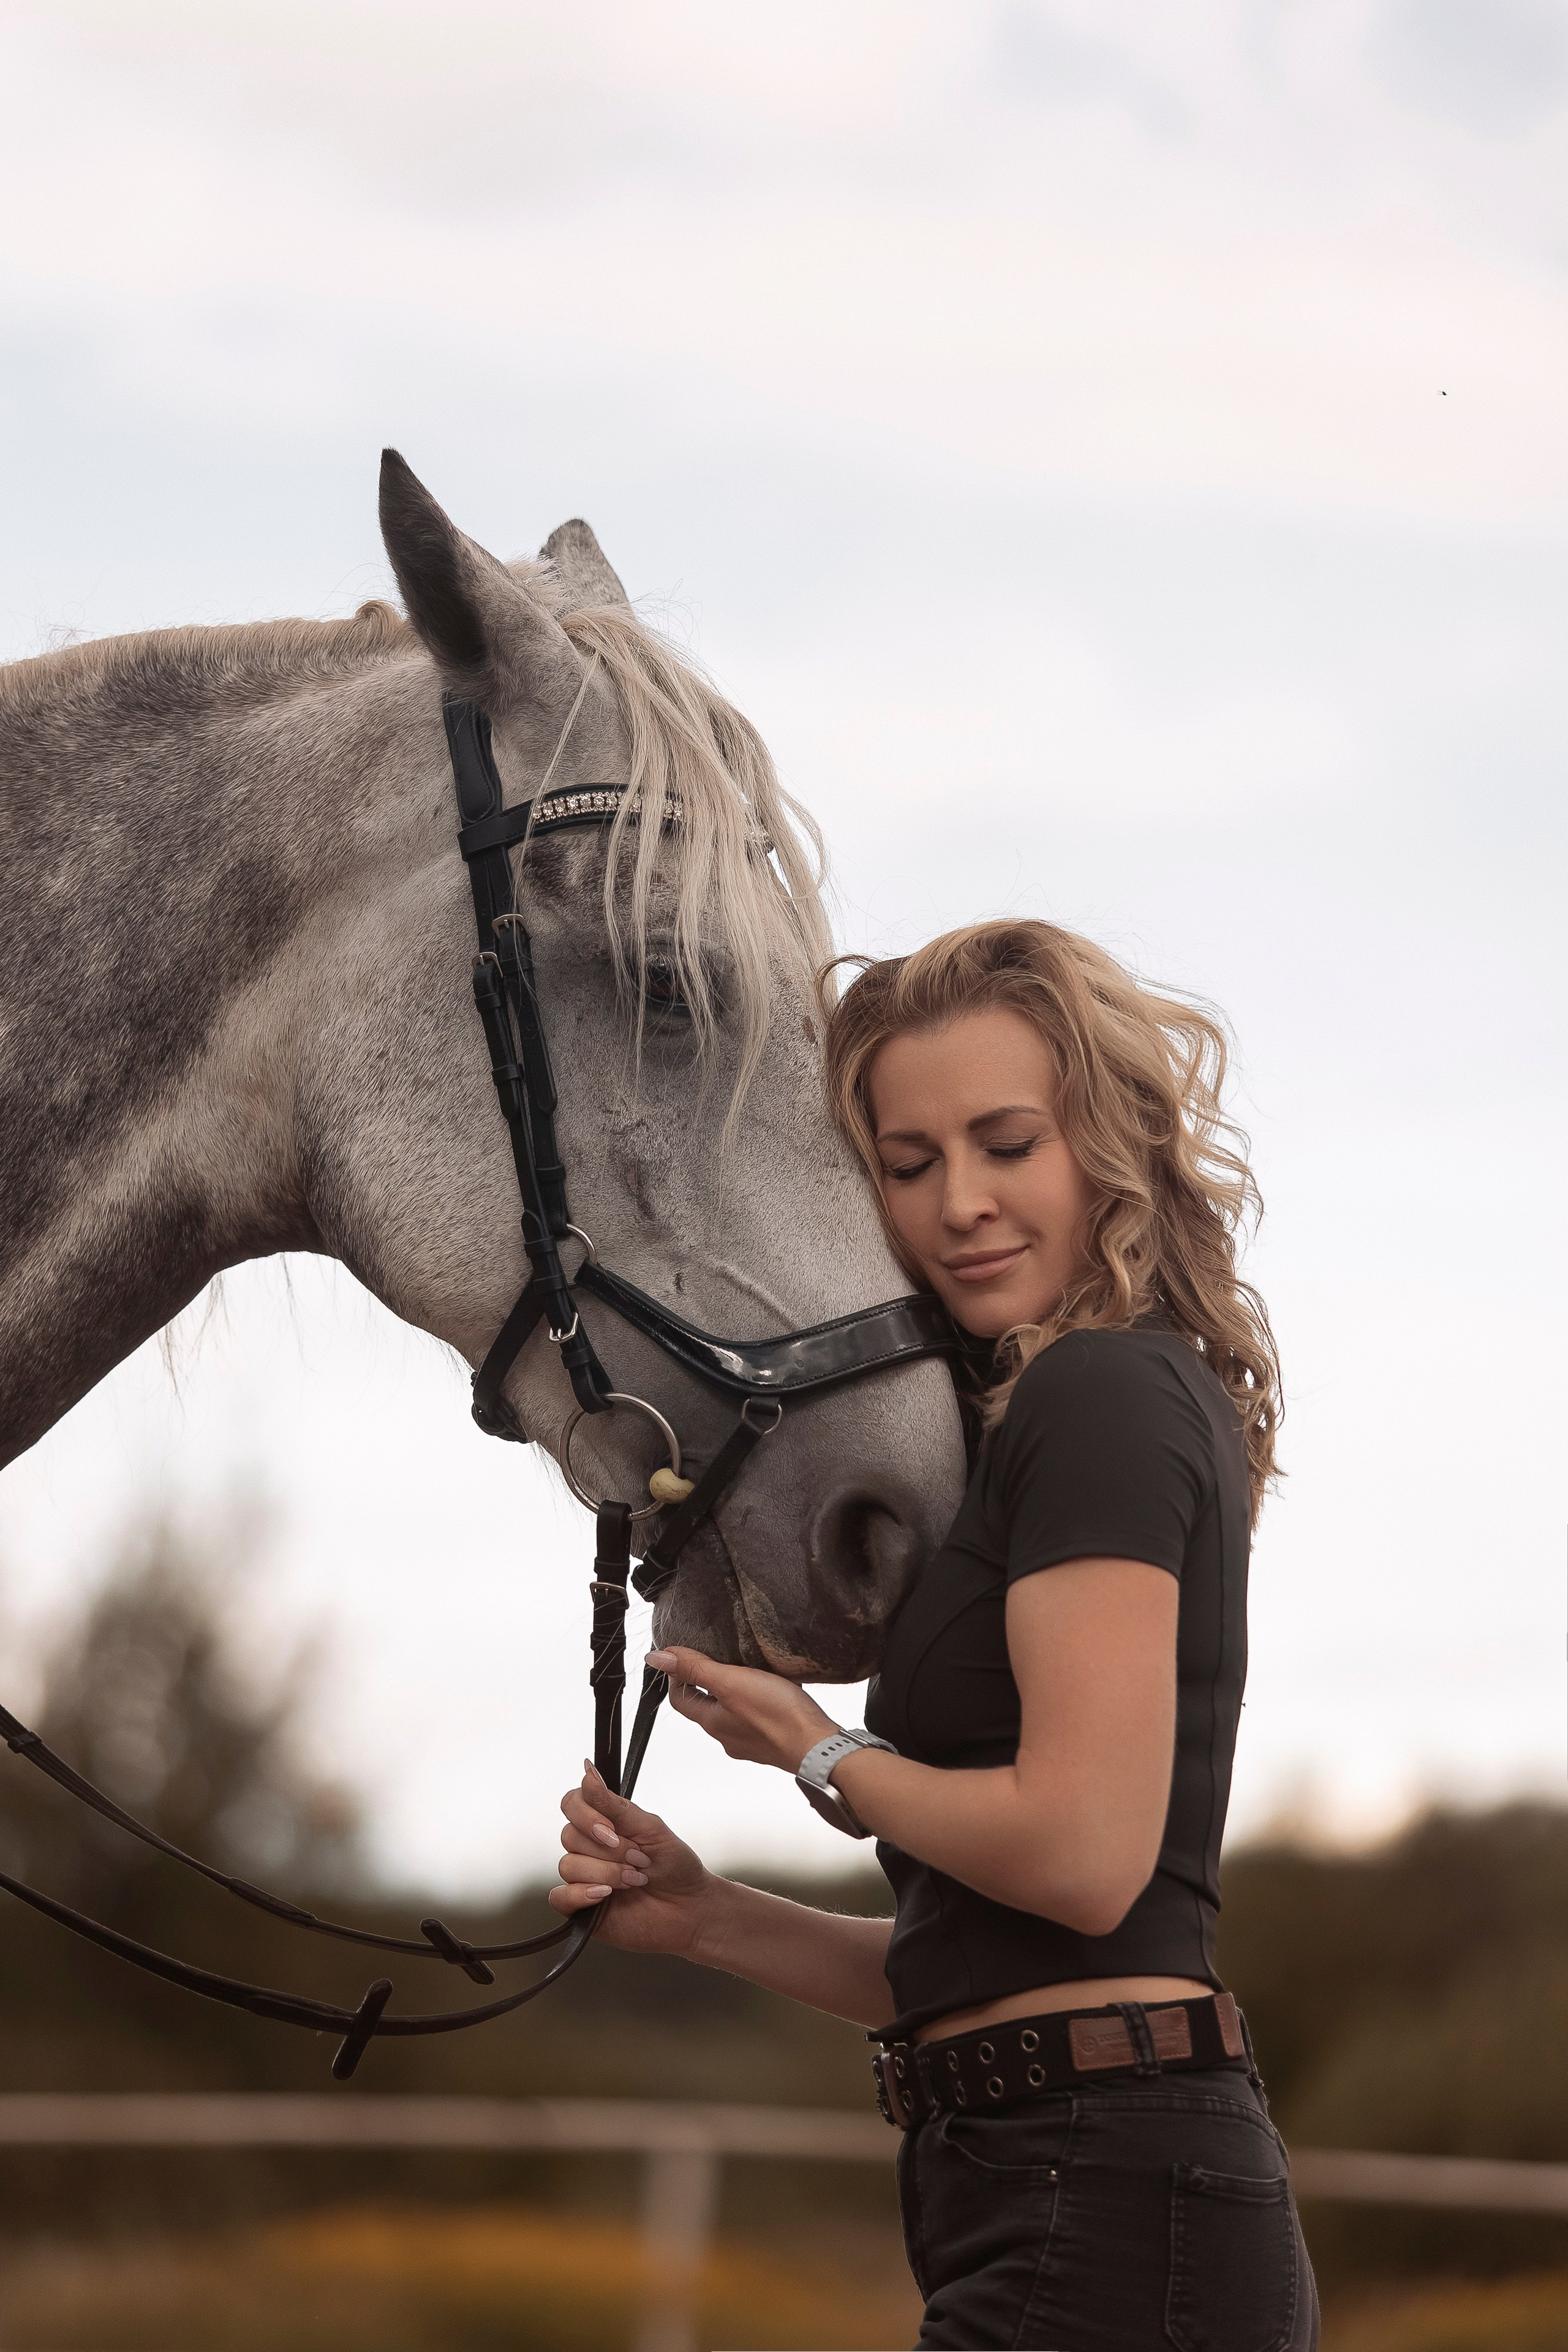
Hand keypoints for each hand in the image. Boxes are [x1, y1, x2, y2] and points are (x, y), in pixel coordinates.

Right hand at [549, 1763, 715, 1956]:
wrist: (690, 1909)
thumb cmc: (675, 1865)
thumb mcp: (649, 1828)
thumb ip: (613, 1804)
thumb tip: (587, 1769)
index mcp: (604, 1823)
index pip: (572, 1803)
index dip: (587, 1815)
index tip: (613, 1829)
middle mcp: (589, 1847)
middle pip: (568, 1835)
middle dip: (608, 1849)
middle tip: (639, 1859)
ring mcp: (583, 1877)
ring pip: (567, 1865)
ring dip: (606, 1872)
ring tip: (636, 1880)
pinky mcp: (579, 1907)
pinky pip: (559, 1897)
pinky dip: (582, 1894)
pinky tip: (605, 1896)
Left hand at [647, 1646, 835, 1774]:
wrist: (818, 1746)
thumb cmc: (777, 1716)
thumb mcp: (730, 1682)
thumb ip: (695, 1668)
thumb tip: (657, 1658)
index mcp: (712, 1723)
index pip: (680, 1699)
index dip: (676, 1676)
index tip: (683, 1655)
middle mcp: (727, 1737)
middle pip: (704, 1708)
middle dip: (705, 1683)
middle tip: (716, 1657)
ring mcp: (750, 1742)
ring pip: (730, 1715)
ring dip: (732, 1694)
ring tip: (746, 1672)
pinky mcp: (772, 1742)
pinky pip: (754, 1721)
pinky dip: (754, 1705)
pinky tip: (770, 1694)